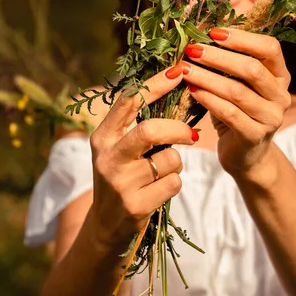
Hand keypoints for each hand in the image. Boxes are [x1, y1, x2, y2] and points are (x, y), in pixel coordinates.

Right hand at [89, 65, 198, 251]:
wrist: (106, 226)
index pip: (129, 101)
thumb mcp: (118, 147)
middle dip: (178, 129)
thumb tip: (176, 87)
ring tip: (162, 171)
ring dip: (176, 163)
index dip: (155, 84)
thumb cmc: (121, 175)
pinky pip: (173, 183)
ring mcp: (120, 183)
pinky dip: (174, 183)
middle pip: (150, 131)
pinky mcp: (135, 206)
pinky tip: (159, 190)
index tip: (178, 70)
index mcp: (102, 136)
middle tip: (193, 134)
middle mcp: (107, 157)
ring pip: (169, 159)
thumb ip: (137, 123)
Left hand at [181, 28, 290, 176]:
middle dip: (218, 56)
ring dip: (207, 77)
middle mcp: (281, 95)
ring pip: (237, 91)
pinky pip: (229, 113)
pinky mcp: (255, 136)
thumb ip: (228, 62)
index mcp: (280, 75)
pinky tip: (191, 90)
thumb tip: (200, 31)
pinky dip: (208, 99)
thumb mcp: (237, 83)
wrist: (245, 154)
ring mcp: (271, 117)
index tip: (213, 32)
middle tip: (192, 49)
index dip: (242, 38)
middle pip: (252, 68)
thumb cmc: (237, 110)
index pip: (269, 48)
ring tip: (184, 68)